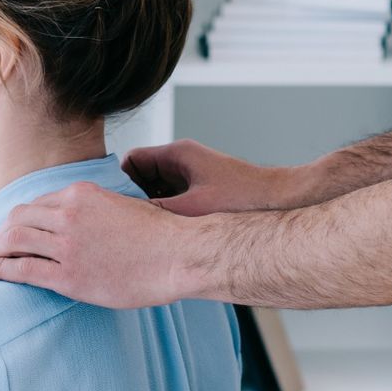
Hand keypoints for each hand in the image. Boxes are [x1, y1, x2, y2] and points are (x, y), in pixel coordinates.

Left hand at [0, 181, 197, 307]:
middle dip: (1, 232)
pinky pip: (22, 269)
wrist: (178, 255)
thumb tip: (88, 222)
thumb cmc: (160, 236)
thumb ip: (98, 210)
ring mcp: (67, 245)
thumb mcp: (125, 206)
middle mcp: (69, 214)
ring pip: (14, 240)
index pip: (38, 203)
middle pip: (19, 218)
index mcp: (82, 194)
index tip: (13, 229)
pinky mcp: (68, 275)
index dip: (21, 218)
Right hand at [121, 138, 306, 215]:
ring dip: (149, 210)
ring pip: (156, 191)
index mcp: (178, 154)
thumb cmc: (243, 198)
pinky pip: (172, 200)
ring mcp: (192, 177)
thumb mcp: (190, 209)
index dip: (117, 183)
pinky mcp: (201, 192)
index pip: (131, 161)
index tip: (110, 208)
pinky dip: (165, 215)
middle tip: (123, 225)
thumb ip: (154, 212)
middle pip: (141, 178)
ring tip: (142, 233)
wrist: (281, 202)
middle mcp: (183, 162)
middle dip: (131, 200)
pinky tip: (164, 236)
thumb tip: (122, 222)